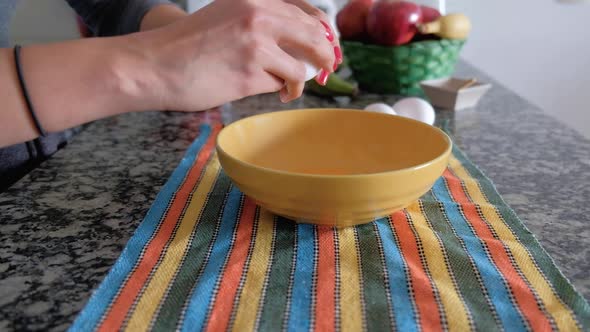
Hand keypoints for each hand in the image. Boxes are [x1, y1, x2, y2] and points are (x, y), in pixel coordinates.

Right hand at [135, 0, 339, 110]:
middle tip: (327, 71)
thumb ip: (265, 21)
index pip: (309, 12)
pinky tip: (263, 88)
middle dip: (326, 59)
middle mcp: (260, 15)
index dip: (325, 33)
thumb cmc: (189, 44)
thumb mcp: (229, 15)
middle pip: (315, 38)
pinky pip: (281, 85)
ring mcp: (256, 44)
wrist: (154, 64)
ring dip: (297, 81)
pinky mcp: (250, 74)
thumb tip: (305, 40)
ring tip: (285, 87)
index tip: (329, 48)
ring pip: (301, 67)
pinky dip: (278, 90)